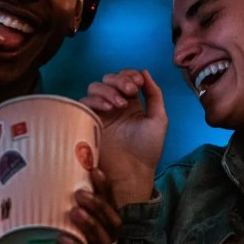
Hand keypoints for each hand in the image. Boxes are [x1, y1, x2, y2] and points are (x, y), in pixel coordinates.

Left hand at [58, 168, 122, 243]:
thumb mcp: (65, 234)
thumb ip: (55, 215)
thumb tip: (16, 195)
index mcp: (108, 230)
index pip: (112, 206)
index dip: (106, 189)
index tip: (95, 170)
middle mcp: (111, 243)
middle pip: (112, 222)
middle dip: (98, 205)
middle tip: (80, 194)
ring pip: (104, 240)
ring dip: (90, 224)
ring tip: (75, 212)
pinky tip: (63, 239)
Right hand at [80, 69, 167, 205]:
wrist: (133, 172)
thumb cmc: (148, 149)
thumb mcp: (159, 119)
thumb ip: (154, 94)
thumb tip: (144, 71)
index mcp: (131, 103)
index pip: (125, 78)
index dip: (129, 75)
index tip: (138, 83)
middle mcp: (114, 106)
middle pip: (108, 79)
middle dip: (119, 80)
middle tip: (130, 90)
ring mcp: (100, 113)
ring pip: (95, 87)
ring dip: (108, 90)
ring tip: (120, 104)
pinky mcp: (89, 122)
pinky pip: (85, 102)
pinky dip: (96, 100)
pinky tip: (109, 108)